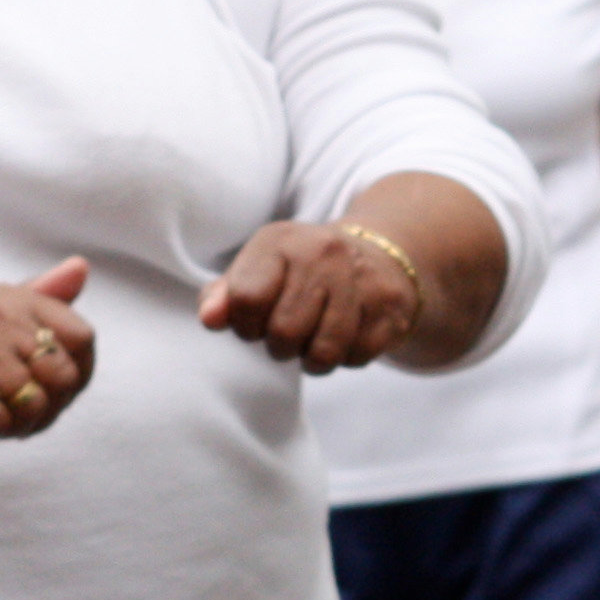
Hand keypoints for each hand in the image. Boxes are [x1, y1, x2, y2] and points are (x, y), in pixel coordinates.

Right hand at [0, 258, 93, 442]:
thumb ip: (34, 295)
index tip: (48, 390)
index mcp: (6, 297)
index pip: (81, 337)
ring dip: (16, 425)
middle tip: (15, 413)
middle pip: (64, 376)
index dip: (76, 374)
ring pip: (34, 404)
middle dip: (49, 407)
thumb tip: (82, 268)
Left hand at [200, 220, 416, 372]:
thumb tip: (210, 319)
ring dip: (311, 359)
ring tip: (312, 340)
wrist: (380, 255)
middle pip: (284, 332)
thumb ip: (222, 296)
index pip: (245, 299)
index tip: (253, 322)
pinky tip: (343, 337)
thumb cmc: (301, 272)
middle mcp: (322, 251)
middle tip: (286, 335)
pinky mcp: (390, 305)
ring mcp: (361, 277)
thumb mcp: (257, 271)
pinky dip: (344, 358)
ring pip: (323, 351)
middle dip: (278, 346)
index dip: (244, 325)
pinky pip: (356, 357)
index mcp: (279, 240)